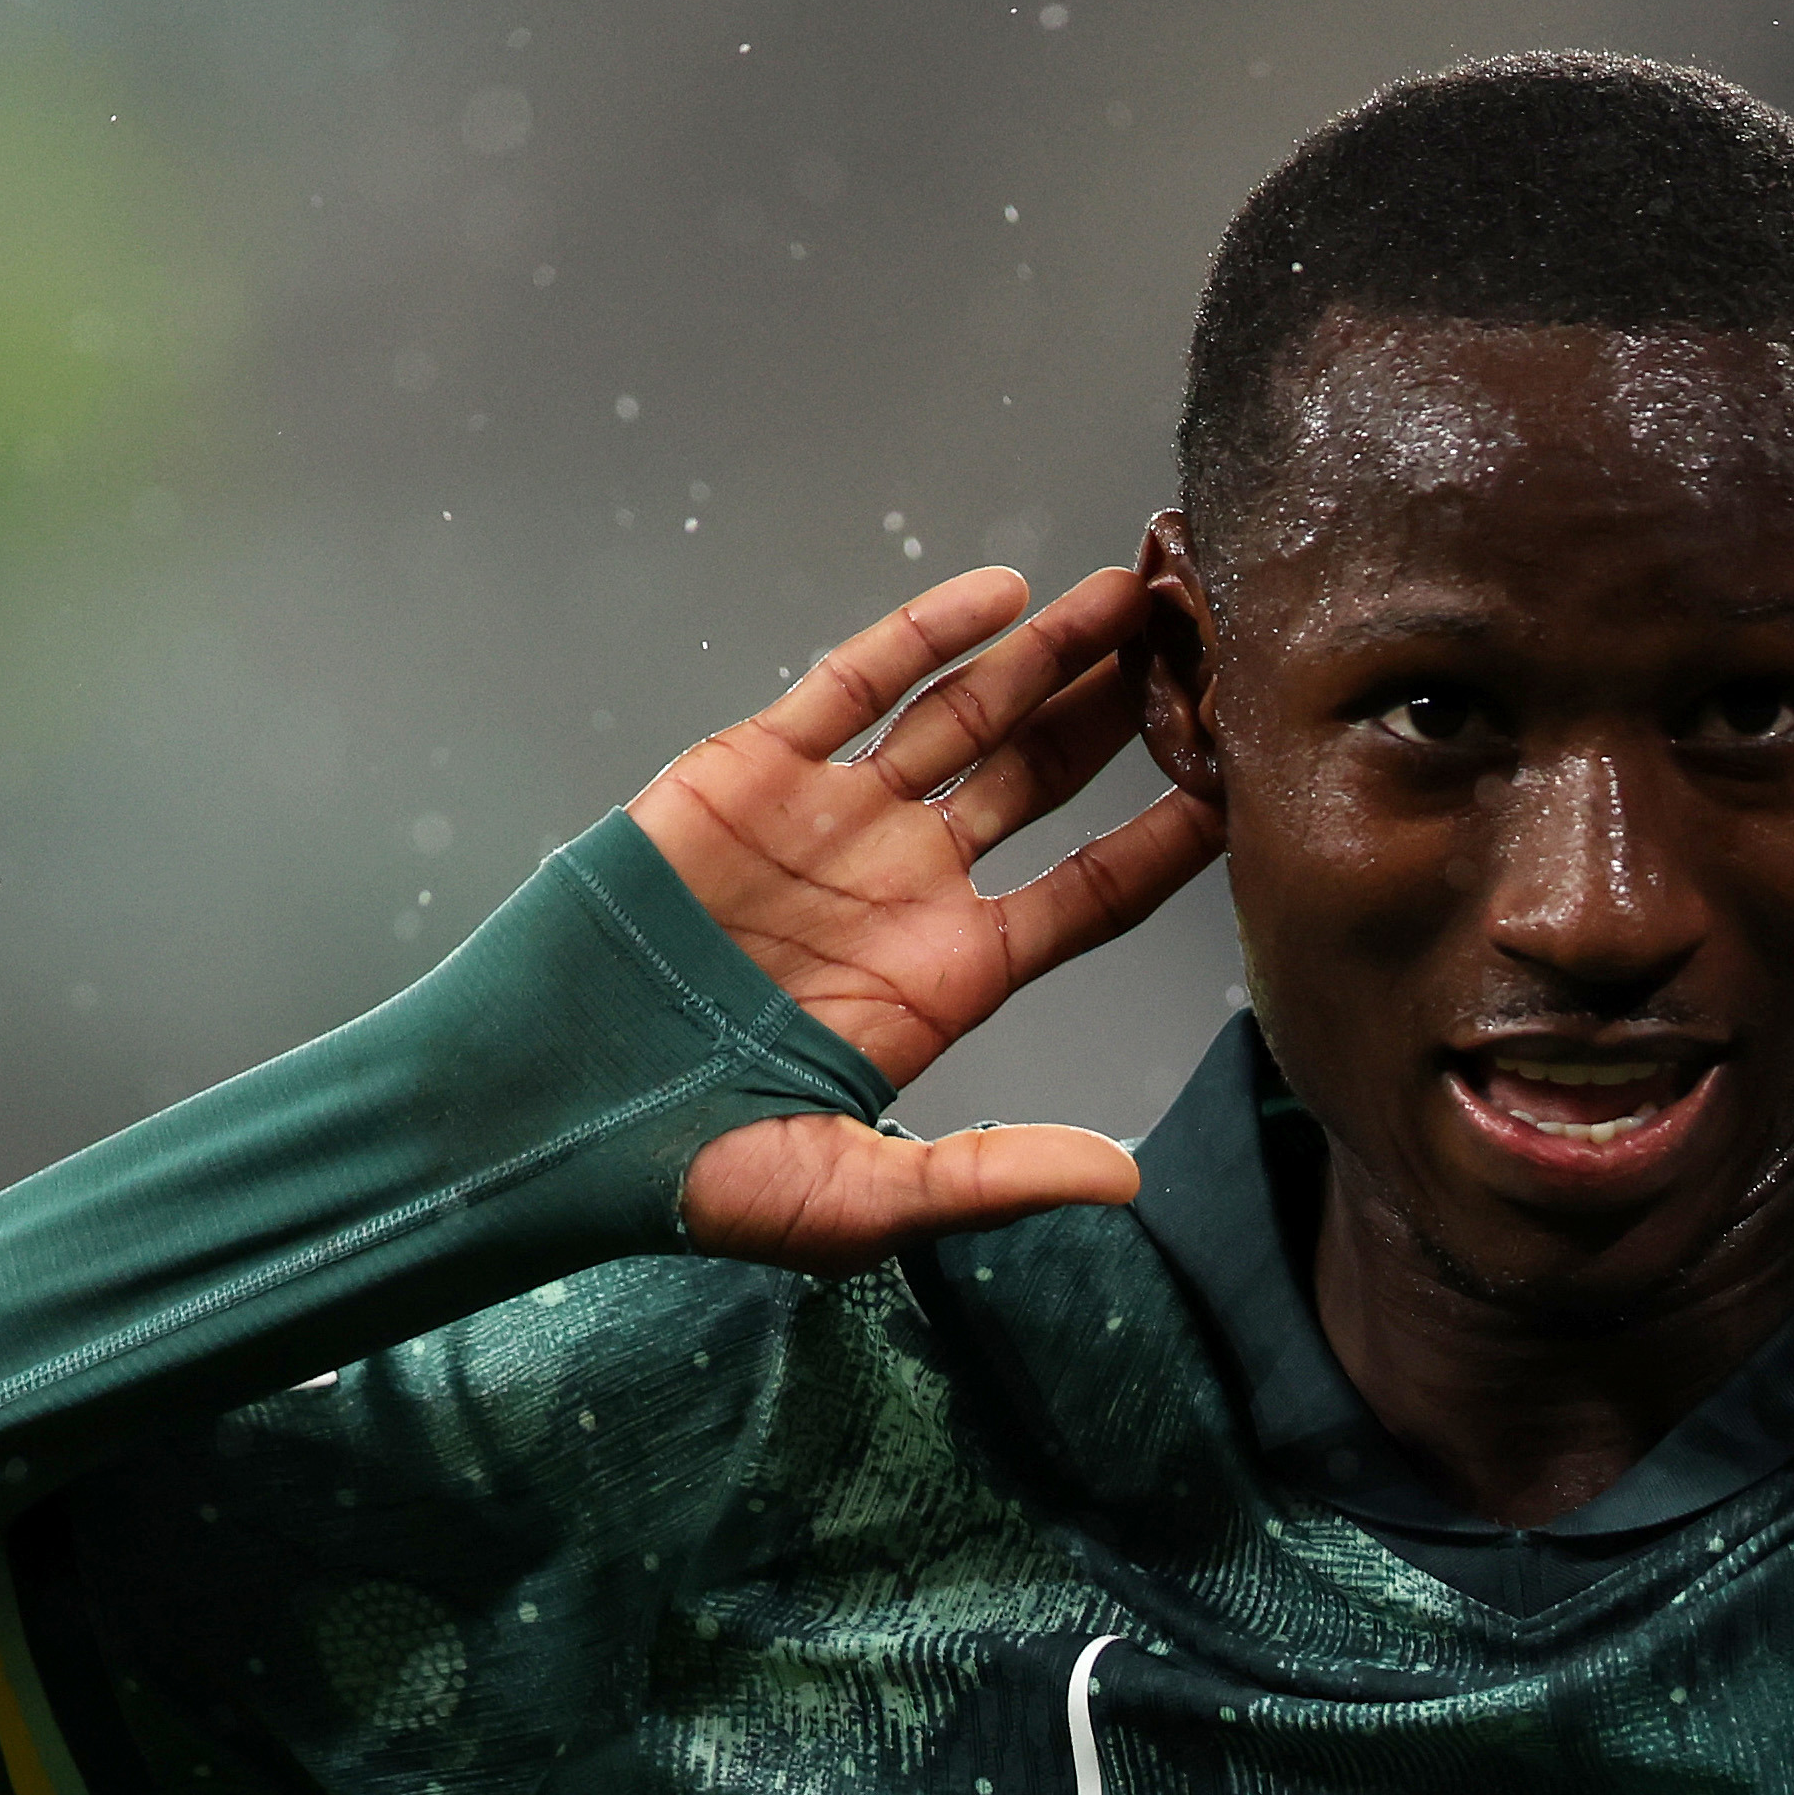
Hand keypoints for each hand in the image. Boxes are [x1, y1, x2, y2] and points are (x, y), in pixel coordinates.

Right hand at [631, 565, 1226, 1269]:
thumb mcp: (854, 1200)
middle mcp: (907, 885)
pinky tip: (1001, 595)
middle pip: (1048, 779)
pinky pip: (852, 684)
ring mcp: (834, 819)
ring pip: (967, 714)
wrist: (543, 1110)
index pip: (1092, 894)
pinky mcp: (752, 770)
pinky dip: (923, 633)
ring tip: (1134, 596)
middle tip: (1209, 650)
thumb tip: (1126, 1182)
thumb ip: (990, 1177)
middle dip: (1127, 715)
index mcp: (949, 977)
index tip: (1250, 783)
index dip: (1171, 838)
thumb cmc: (689, 1174)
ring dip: (1049, 656)